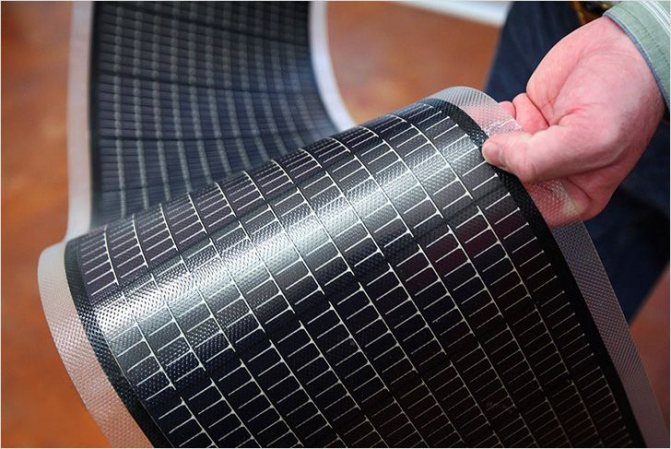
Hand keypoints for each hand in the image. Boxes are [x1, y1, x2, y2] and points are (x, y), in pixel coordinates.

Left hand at [482, 16, 663, 222]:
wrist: (625, 47)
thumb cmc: (625, 96)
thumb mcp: (588, 138)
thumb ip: (537, 160)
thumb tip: (492, 154)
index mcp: (575, 195)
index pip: (527, 211)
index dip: (509, 195)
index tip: (505, 172)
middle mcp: (553, 175)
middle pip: (506, 183)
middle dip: (499, 164)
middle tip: (511, 140)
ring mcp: (537, 147)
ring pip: (495, 155)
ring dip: (495, 137)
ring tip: (519, 119)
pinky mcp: (525, 120)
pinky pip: (494, 128)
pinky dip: (494, 117)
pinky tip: (514, 107)